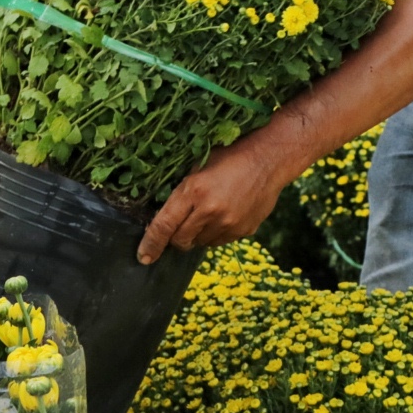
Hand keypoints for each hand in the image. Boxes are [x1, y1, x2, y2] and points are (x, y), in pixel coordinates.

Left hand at [137, 131, 290, 264]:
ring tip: (208, 212)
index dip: (151, 243)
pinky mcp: (244, 231)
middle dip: (175, 237)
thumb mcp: (198, 166)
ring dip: (197, 234)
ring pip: (201, 243)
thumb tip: (163, 216)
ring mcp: (229, 224)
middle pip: (181, 240)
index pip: (164, 225)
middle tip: (179, 225)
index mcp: (194, 191)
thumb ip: (182, 192)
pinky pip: (220, 241)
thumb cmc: (229, 156)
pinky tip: (224, 213)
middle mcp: (210, 211)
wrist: (268, 160)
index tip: (143, 257)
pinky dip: (216, 233)